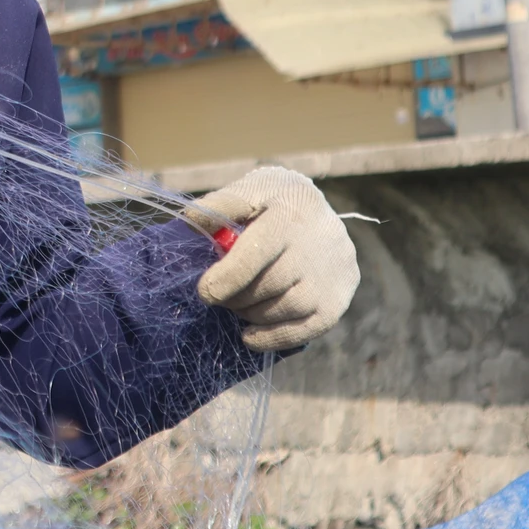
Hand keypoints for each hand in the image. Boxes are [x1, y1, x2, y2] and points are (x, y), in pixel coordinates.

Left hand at [184, 167, 358, 351]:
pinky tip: (250, 335)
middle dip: (237, 297)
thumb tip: (190, 220)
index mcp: (290, 214)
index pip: (260, 251)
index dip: (229, 277)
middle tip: (217, 297)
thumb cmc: (272, 201)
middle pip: (273, 283)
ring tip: (236, 306)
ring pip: (290, 308)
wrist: (319, 212)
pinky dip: (275, 338)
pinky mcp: (338, 301)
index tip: (205, 291)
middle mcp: (320, 245)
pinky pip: (309, 330)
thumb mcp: (248, 190)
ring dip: (253, 314)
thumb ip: (220, 204)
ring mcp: (335, 276)